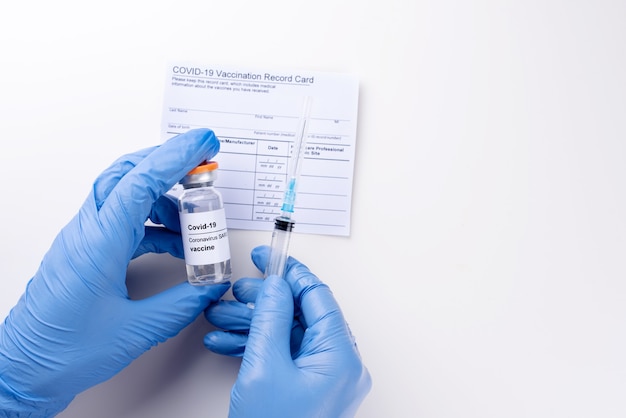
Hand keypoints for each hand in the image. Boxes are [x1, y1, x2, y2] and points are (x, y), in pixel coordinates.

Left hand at [0, 129, 229, 415]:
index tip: (202, 143)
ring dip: (164, 200)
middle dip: (168, 163)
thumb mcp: (135, 331)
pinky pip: (125, 221)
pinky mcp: (87, 251)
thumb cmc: (62, 351)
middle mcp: (88, 232)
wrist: (24, 370)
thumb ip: (181, 304)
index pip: (138, 182)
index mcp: (97, 243)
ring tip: (195, 224)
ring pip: (127, 196)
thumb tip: (210, 285)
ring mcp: (85, 239)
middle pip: (127, 174)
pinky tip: (175, 244)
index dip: (174, 157)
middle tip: (202, 166)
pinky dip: (154, 224)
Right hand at [205, 246, 371, 417]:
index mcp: (340, 355)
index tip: (270, 257)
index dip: (290, 273)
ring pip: (288, 336)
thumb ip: (271, 318)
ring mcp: (324, 379)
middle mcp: (338, 365)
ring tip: (222, 319)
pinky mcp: (308, 389)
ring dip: (253, 326)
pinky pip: (285, 357)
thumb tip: (276, 285)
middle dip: (263, 303)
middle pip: (300, 315)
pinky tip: (227, 343)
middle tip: (237, 292)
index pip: (317, 296)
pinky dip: (257, 348)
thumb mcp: (266, 366)